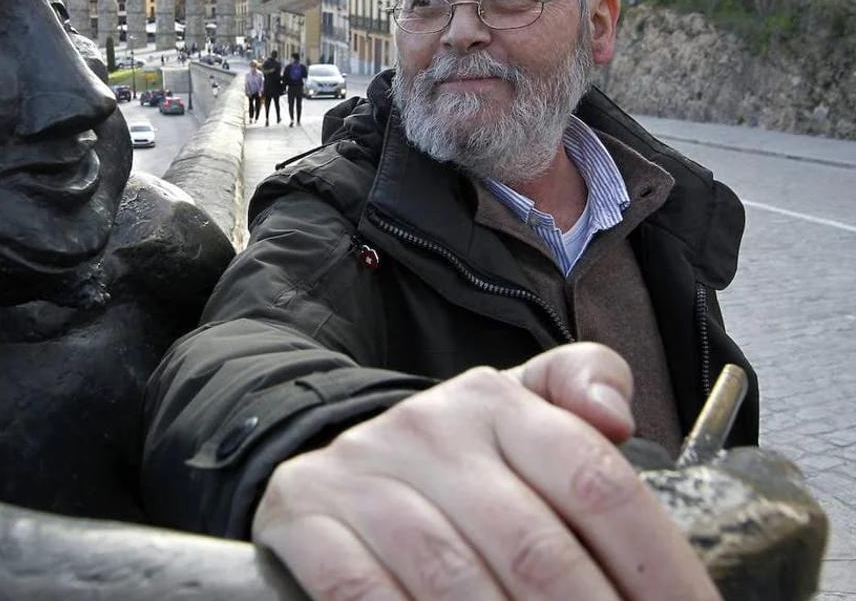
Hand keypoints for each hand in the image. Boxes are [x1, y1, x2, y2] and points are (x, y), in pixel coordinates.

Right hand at [251, 343, 718, 599]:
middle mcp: (429, 427)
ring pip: (455, 581)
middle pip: (536, 550)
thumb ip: (582, 384)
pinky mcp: (305, 513)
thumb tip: (615, 415)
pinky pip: (360, 592)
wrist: (339, 458)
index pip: (597, 484)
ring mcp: (362, 472)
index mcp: (497, 401)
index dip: (659, 569)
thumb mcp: (520, 407)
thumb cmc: (458, 457)